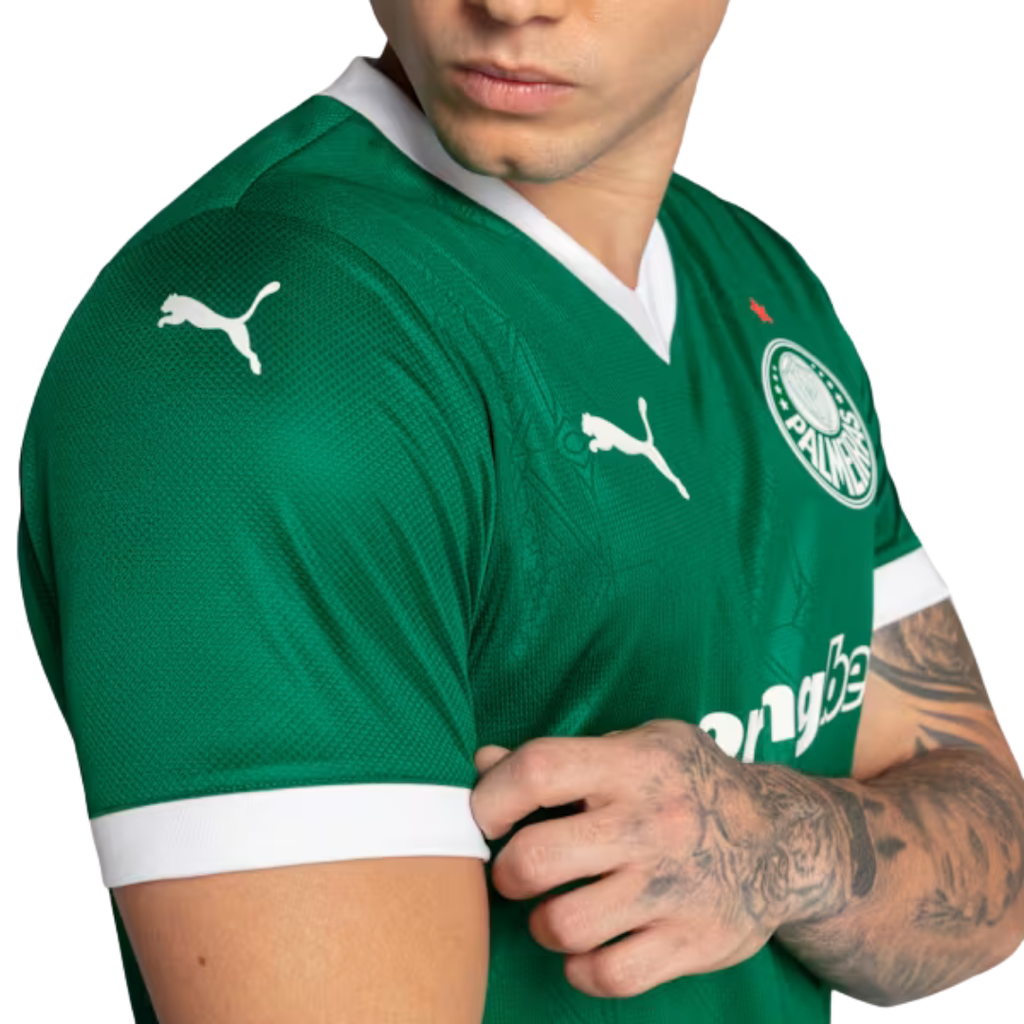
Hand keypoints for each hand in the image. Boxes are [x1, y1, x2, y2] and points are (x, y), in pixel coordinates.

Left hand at [471, 719, 836, 996]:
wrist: (784, 839)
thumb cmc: (688, 783)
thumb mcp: (637, 747)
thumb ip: (561, 757)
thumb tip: (482, 764)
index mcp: (634, 765)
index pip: (540, 770)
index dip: (491, 796)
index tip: (485, 816)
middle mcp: (652, 824)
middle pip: (538, 858)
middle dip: (507, 871)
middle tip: (517, 870)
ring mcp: (674, 888)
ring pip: (565, 924)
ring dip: (543, 923)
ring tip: (554, 909)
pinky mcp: (693, 942)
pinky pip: (610, 975)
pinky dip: (582, 968)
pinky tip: (587, 948)